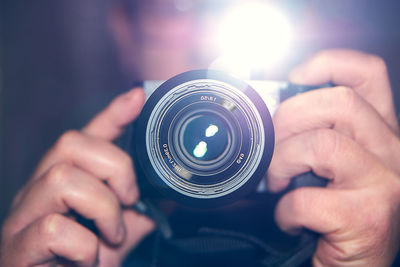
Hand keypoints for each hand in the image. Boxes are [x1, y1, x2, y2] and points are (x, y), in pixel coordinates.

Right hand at [0, 88, 154, 266]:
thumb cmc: (82, 264)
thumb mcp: (119, 233)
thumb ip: (140, 212)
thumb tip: (171, 193)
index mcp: (64, 181)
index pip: (86, 135)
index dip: (113, 114)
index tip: (138, 97)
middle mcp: (38, 190)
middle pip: (71, 144)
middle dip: (114, 169)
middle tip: (129, 200)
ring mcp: (23, 216)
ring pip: (62, 180)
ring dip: (103, 208)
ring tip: (113, 233)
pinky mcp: (18, 247)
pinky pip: (54, 228)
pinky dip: (86, 245)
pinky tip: (90, 257)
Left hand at [267, 50, 399, 265]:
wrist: (357, 266)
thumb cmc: (339, 213)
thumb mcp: (332, 165)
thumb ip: (314, 133)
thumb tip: (270, 110)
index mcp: (380, 133)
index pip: (367, 74)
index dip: (329, 63)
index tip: (294, 77)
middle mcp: (392, 152)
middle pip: (338, 102)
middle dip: (288, 119)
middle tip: (274, 149)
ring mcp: (385, 183)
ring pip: (321, 144)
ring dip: (283, 163)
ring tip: (278, 184)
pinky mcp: (368, 217)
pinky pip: (307, 198)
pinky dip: (285, 210)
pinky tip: (290, 220)